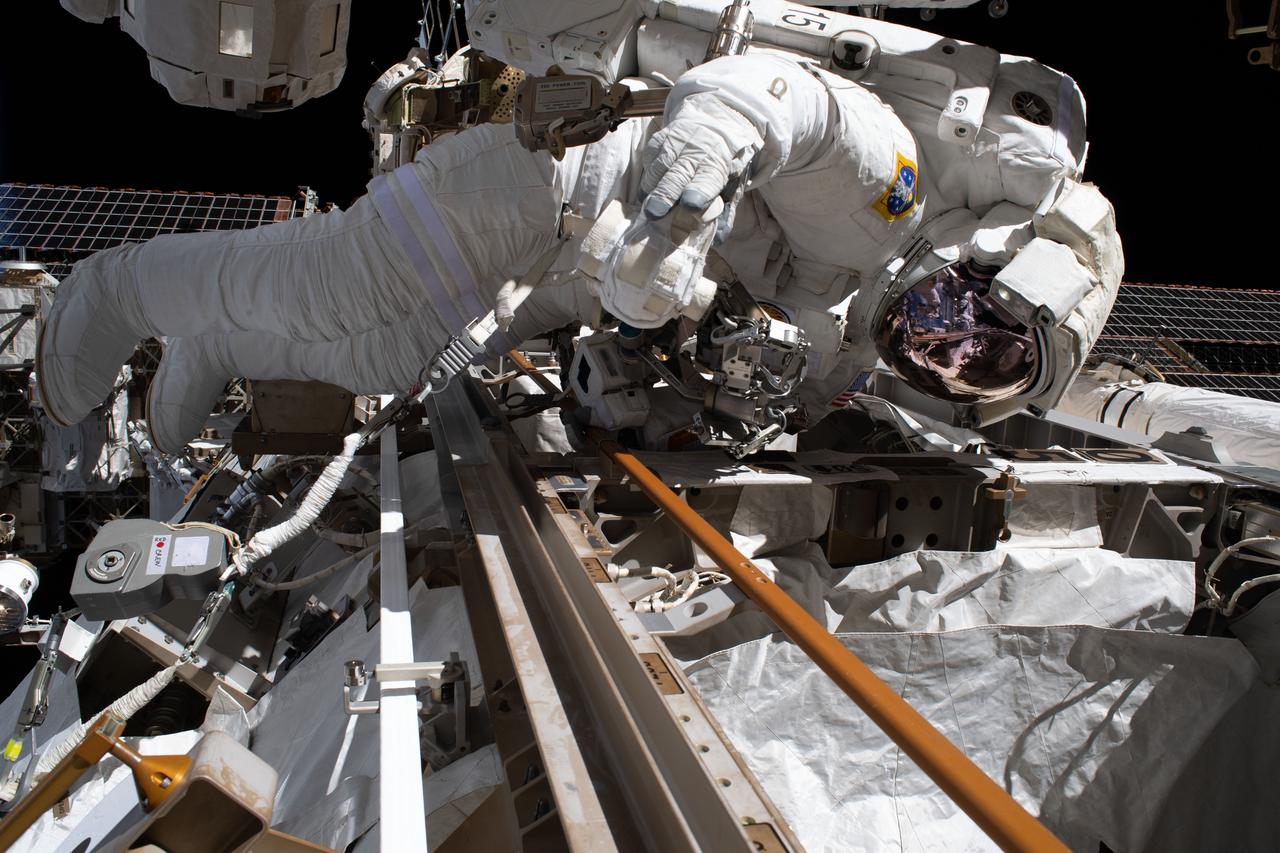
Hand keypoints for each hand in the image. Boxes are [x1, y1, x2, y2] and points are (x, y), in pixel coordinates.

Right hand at [639, 94, 760, 225]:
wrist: (713, 126)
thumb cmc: (720, 165)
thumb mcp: (731, 186)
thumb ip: (724, 213)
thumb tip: (718, 241)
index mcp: (717, 164)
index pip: (707, 179)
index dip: (699, 192)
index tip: (691, 206)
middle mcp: (696, 151)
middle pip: (678, 175)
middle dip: (665, 195)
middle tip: (654, 214)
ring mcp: (676, 142)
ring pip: (659, 167)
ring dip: (652, 189)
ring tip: (647, 205)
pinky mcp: (659, 139)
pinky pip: (649, 159)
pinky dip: (648, 177)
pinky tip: (649, 188)